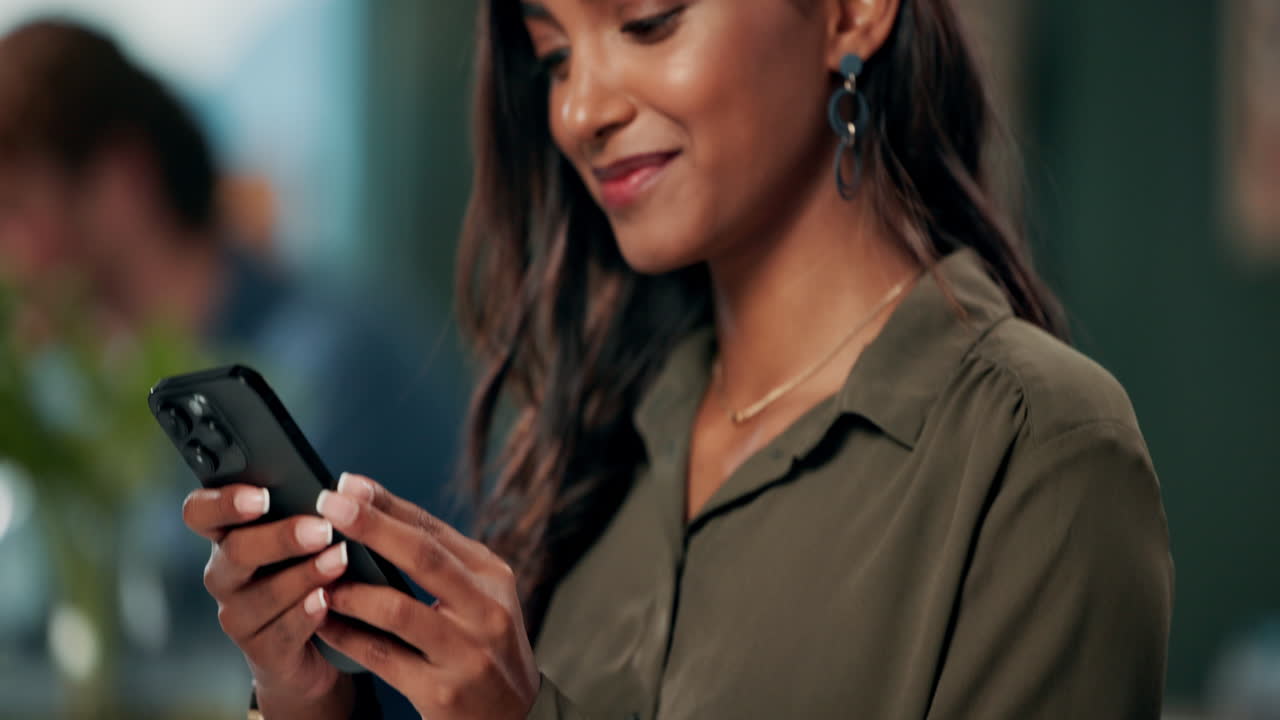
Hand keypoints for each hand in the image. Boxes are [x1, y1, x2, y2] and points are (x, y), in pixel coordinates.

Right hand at [182, 484, 349, 700]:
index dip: (222, 502)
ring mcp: (238, 615)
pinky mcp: (261, 651)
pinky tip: (326, 600)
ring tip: (340, 560)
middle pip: (235, 551)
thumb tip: (347, 488)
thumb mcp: (314, 538)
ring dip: (304, 576)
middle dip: (281, 538)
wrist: (319, 649)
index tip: (261, 496)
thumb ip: (320, 511)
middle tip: (322, 529)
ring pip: (262, 594)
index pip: (200, 512)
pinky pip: (281, 632)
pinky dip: (306, 614)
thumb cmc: (313, 575)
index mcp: (230, 536)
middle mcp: (226, 574)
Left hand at [313, 473, 540, 719]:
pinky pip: (381, 657)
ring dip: (350, 590)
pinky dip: (346, 636)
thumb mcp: (479, 596)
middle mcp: (486, 609)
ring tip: (316, 575)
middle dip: (371, 526)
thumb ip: (439, 562)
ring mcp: (466, 653)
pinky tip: (322, 622)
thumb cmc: (485, 645)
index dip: (388, 504)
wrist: (514, 716)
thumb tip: (374, 511)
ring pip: (397, 609)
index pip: (435, 530)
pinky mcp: (442, 692)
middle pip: (423, 556)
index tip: (347, 484)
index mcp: (493, 576)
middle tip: (327, 503)